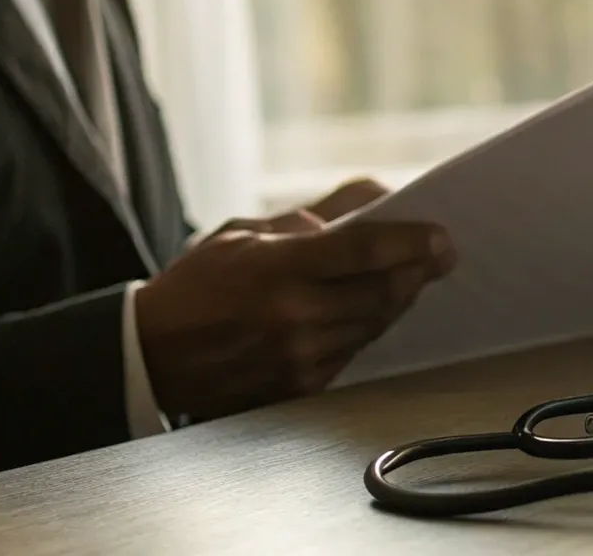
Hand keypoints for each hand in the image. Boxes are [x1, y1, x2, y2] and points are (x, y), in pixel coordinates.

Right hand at [135, 179, 455, 421]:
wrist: (150, 354)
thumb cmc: (195, 285)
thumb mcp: (239, 233)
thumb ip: (303, 221)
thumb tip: (363, 206)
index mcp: (276, 268)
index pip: (363, 251)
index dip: (411, 242)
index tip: (442, 237)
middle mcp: (292, 316)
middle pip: (381, 292)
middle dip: (418, 271)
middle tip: (442, 255)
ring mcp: (297, 357)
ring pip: (373, 325)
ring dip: (399, 300)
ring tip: (411, 277)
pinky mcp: (297, 387)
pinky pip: (351, 353)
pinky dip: (368, 327)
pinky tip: (375, 309)